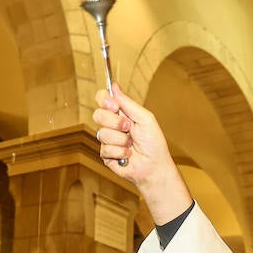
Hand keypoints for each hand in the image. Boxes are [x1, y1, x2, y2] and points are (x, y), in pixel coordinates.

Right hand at [92, 84, 192, 223]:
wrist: (154, 166)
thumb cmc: (153, 143)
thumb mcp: (145, 118)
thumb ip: (128, 103)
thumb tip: (114, 86)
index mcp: (121, 113)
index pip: (103, 99)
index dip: (104, 100)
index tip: (113, 105)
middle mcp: (112, 125)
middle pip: (98, 114)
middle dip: (115, 122)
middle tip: (128, 127)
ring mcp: (108, 140)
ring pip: (103, 133)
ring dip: (121, 139)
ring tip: (131, 144)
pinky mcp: (106, 155)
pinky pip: (105, 149)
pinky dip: (120, 152)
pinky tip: (128, 155)